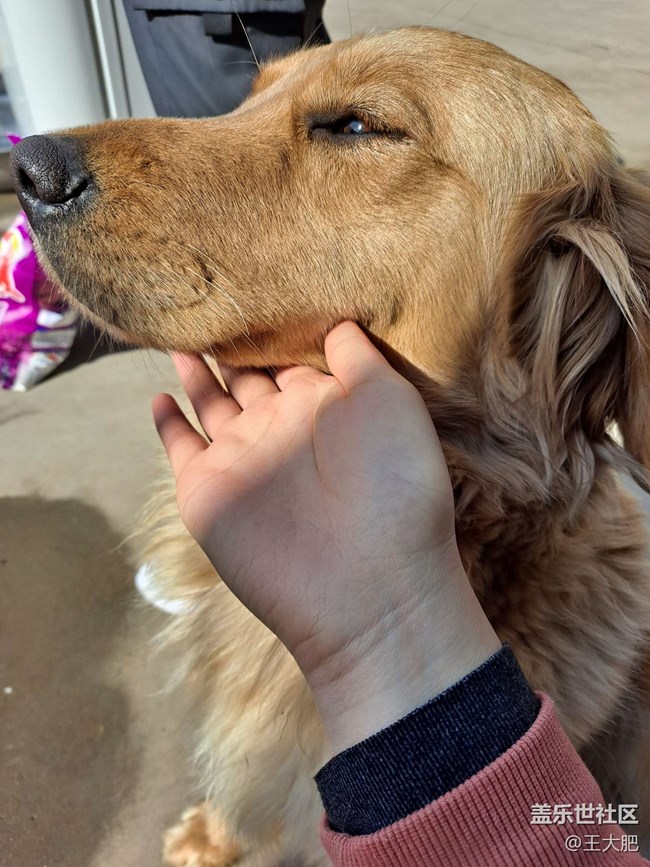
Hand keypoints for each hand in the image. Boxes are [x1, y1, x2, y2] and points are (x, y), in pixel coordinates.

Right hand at [153, 322, 499, 752]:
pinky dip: (168, 423)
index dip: (276, 329)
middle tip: (210, 302)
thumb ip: (355, 354)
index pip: (293, 359)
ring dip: (197, 373)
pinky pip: (180, 447)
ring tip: (181, 334)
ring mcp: (242, 459)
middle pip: (249, 377)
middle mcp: (281, 429)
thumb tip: (336, 318)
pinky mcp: (205, 489)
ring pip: (213, 404)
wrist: (365, 580)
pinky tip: (160, 396)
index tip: (257, 289)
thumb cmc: (392, 480)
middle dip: (232, 345)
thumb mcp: (387, 397)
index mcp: (326, 406)